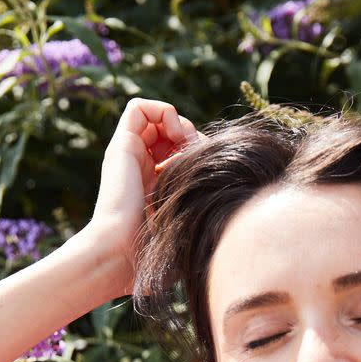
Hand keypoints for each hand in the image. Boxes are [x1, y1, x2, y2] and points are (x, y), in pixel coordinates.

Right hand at [88, 98, 202, 294]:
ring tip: (185, 143)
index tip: (206, 171)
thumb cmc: (158, 253)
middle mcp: (142, 167)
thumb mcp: (191, 228)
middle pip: (172, 132)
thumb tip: (240, 210)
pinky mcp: (121, 145)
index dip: (198, 154)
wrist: (123, 254)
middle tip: (197, 156)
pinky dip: (162, 112)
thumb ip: (206, 214)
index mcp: (157, 186)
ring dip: (179, 123)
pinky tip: (175, 134)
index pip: (182, 153)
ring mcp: (131, 155)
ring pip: (156, 118)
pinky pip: (138, 107)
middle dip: (191, 137)